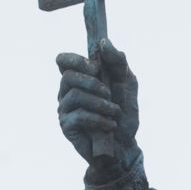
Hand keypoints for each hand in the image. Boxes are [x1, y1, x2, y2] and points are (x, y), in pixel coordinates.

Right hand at [56, 39, 139, 168]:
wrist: (125, 146)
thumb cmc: (123, 114)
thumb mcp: (127, 84)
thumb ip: (118, 62)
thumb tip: (103, 43)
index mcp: (78, 79)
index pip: (62, 60)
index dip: (75, 59)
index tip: (96, 68)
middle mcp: (67, 92)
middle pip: (67, 75)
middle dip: (91, 82)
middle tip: (109, 93)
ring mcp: (65, 109)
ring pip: (74, 95)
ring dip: (100, 103)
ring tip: (114, 112)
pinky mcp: (67, 127)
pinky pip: (79, 115)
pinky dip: (99, 118)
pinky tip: (110, 124)